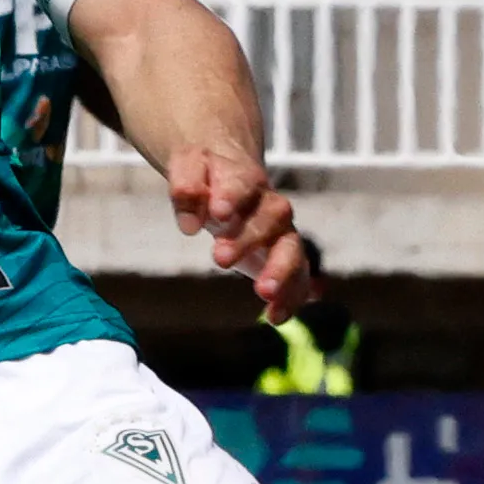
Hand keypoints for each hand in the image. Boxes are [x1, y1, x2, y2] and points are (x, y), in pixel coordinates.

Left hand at [165, 146, 308, 324]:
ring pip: (292, 248)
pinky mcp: (284, 256)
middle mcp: (269, 205)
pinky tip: (275, 316)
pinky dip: (291, 296)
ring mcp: (280, 231)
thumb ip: (186, 187)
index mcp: (242, 177)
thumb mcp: (187, 166)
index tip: (218, 212)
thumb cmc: (205, 172)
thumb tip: (189, 226)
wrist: (228, 170)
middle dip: (248, 239)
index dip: (231, 196)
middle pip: (270, 218)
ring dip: (281, 271)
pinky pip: (297, 276)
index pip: (241, 184)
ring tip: (264, 293)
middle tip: (220, 258)